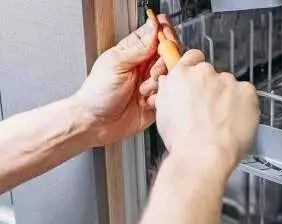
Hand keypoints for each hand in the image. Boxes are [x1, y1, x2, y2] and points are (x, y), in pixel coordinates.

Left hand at [75, 15, 178, 146]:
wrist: (96, 124)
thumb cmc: (97, 94)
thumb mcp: (116, 63)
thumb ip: (139, 47)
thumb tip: (154, 27)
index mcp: (133, 52)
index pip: (156, 34)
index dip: (165, 34)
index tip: (165, 40)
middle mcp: (145, 67)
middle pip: (169, 54)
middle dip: (163, 61)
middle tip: (151, 71)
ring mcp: (151, 84)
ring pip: (171, 75)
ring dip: (158, 82)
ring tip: (143, 89)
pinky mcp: (157, 101)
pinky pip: (169, 95)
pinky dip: (159, 97)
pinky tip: (146, 101)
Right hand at [155, 50, 259, 172]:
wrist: (203, 155)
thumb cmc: (183, 141)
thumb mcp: (163, 114)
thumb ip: (170, 93)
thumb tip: (171, 86)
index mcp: (181, 76)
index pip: (193, 58)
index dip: (197, 68)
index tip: (201, 80)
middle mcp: (204, 73)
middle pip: (213, 75)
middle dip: (213, 89)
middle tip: (211, 111)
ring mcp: (227, 81)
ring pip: (231, 86)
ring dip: (229, 98)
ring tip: (223, 122)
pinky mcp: (246, 91)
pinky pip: (247, 95)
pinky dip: (245, 106)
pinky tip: (236, 121)